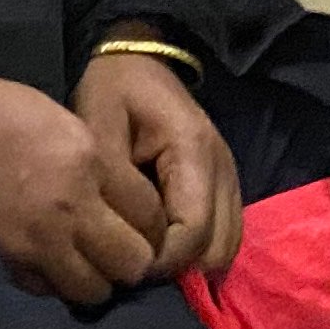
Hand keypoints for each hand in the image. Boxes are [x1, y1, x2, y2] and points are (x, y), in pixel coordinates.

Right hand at [0, 75, 170, 306]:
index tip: (144, 229)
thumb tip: (113, 194)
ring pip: (95, 288)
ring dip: (97, 280)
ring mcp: (42, 236)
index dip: (154, 227)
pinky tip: (51, 267)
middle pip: (132, 260)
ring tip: (87, 265)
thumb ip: (94, 161)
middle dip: (132, 261)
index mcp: (93, 161)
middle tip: (120, 253)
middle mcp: (76, 205)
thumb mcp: (63, 121)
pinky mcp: (11, 256)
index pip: (151, 213)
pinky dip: (55, 285)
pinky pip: (49, 289)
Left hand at [77, 47, 240, 277]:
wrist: (140, 61)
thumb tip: (127, 240)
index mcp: (193, 151)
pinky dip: (199, 251)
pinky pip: (225, 236)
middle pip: (217, 249)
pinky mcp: (226, 185)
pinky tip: (166, 246)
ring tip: (150, 257)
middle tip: (135, 264)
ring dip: (191, 262)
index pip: (193, 231)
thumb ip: (115, 183)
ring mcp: (230, 178)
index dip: (161, 261)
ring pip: (226, 248)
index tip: (125, 263)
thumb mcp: (99, 127)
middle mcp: (223, 168)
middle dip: (177, 267)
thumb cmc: (114, 91)